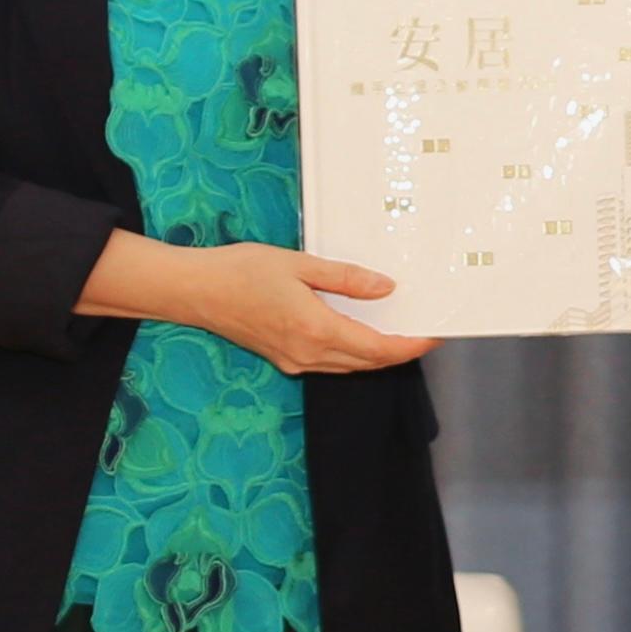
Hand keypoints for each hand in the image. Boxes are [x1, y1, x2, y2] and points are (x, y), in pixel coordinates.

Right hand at [81, 232, 434, 371]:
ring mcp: (295, 362)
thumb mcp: (299, 265)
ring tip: (400, 330)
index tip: (435, 335)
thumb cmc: (242, 271)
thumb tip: (385, 288)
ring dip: (377, 354)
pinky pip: (330, 363)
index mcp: (316, 330)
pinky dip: (353, 352)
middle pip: (369, 362)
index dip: (411, 346)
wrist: (195, 291)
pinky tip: (359, 332)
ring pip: (350, 366)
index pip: (378, 349)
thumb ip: (345, 279)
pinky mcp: (284, 360)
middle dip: (401, 350)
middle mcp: (309, 354)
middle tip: (425, 330)